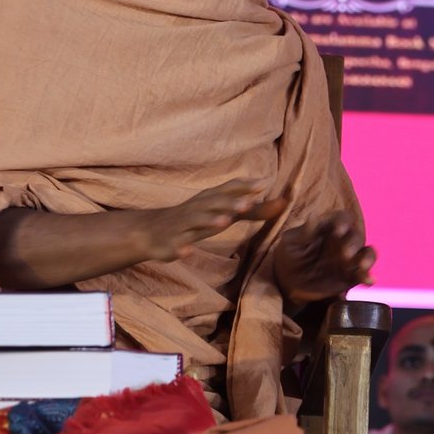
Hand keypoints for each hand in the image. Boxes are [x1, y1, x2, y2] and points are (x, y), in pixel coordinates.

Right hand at [139, 178, 285, 262]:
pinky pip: (175, 246)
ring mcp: (181, 227)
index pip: (226, 190)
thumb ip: (252, 209)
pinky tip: (186, 250)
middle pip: (212, 204)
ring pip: (194, 223)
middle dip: (228, 203)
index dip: (243, 187)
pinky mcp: (170, 244)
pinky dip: (181, 248)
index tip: (263, 183)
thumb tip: (283, 203)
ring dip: (208, 221)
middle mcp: (195, 210)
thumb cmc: (194, 219)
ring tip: (223, 222)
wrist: (150, 231)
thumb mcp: (223, 212)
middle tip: (247, 204)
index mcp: (208, 201)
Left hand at [272, 210, 376, 305]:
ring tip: (362, 266)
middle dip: (353, 243)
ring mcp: (350, 259)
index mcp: (330, 227)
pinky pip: (364, 275)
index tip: (338, 230)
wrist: (287, 282)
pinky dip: (369, 277)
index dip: (344, 222)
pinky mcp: (351, 277)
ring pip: (367, 253)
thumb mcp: (291, 241)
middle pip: (357, 236)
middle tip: (344, 254)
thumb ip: (304, 231)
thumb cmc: (289, 254)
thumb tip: (313, 217)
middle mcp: (344, 241)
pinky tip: (369, 281)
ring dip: (368, 258)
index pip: (343, 218)